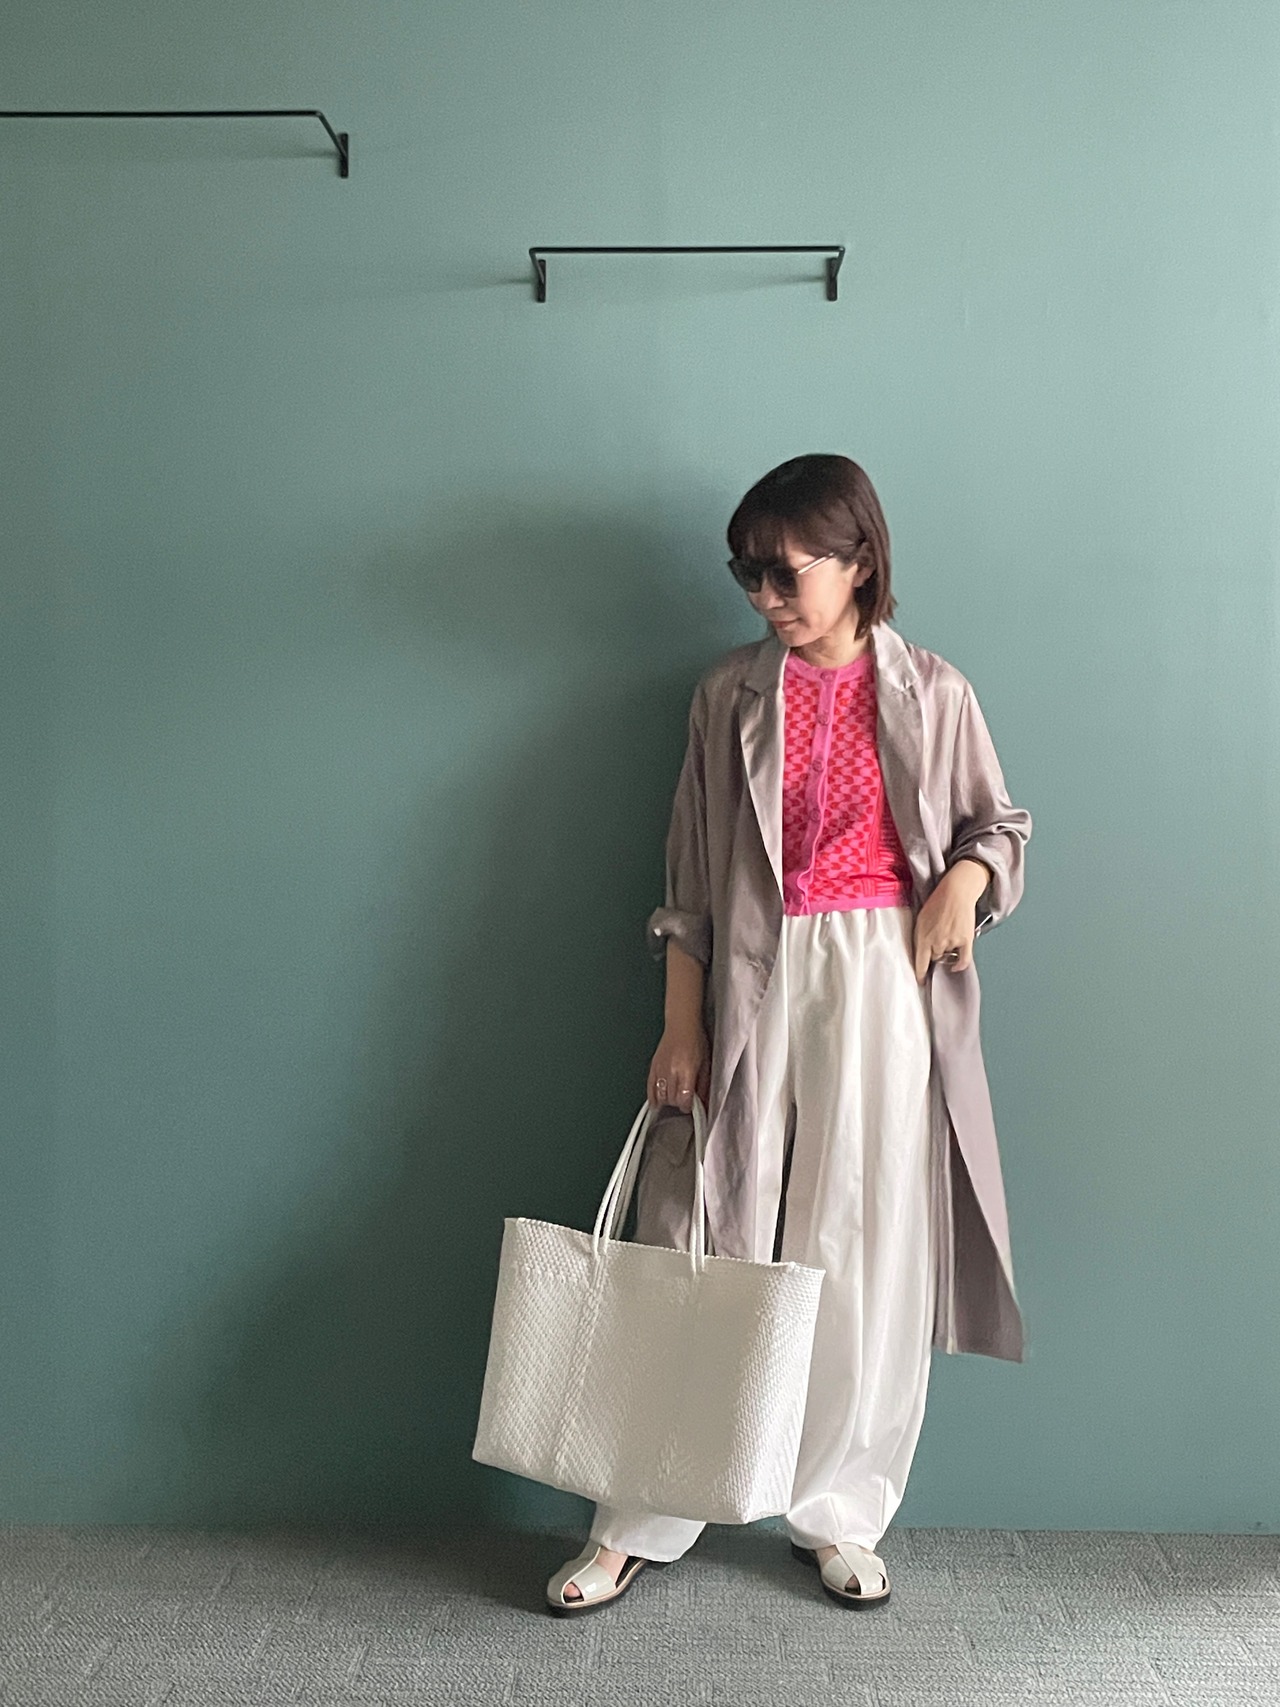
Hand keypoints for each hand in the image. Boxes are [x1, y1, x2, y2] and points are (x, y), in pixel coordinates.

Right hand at [648, 1023, 709, 1112]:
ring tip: (674, 1098)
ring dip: (667, 1101)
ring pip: (660, 1096)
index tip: (690, 1106)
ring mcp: (660, 1069)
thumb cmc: (696, 1041)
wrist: (681, 1025)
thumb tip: (704, 1103)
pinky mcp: (653, 1067)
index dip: (687, 1107)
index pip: (683, 1099)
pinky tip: (656, 1103)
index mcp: (686, 1070)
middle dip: (678, 1103)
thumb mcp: (706, 1063)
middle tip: (684, 1101)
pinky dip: (653, 1097)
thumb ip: (704, 1085)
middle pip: (671, 1099)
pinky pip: (650, 1087)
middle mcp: (671, 1071)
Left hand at [912, 859, 989, 984]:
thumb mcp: (920, 919)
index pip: (920, 964)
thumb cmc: (937, 902)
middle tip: (937, 944)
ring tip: (948, 935)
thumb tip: (921, 951)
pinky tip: (956, 966)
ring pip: (947, 956)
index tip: (920, 982)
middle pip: (934, 959)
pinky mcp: (965, 941)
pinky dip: (960, 965)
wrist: (956, 891)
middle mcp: (936, 942)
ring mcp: (952, 942)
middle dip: (934, 955)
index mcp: (922, 937)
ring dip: (947, 951)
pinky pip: (964, 960)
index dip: (920, 975)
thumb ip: (920, 936)